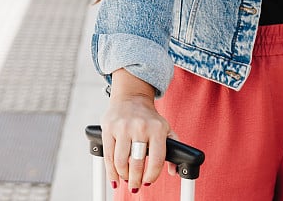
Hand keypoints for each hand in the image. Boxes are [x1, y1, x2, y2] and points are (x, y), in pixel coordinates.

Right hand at [101, 69, 173, 192]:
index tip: (148, 181)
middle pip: (137, 163)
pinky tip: (115, 177)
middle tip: (135, 185)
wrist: (131, 97)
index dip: (152, 175)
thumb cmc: (149, 118)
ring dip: (123, 175)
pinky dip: (111, 171)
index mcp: (157, 128)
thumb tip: (174, 172)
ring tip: (126, 178)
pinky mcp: (108, 128)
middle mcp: (140, 127)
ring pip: (121, 162)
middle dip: (135, 180)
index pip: (157, 160)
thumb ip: (173, 149)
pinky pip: (108, 155)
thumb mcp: (165, 129)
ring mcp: (123, 127)